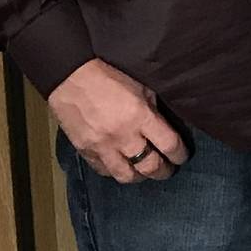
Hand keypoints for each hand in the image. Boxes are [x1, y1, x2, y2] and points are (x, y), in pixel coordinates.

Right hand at [49, 59, 188, 183]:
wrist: (69, 75)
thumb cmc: (107, 74)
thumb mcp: (139, 86)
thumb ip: (153, 108)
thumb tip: (164, 125)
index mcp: (140, 116)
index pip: (169, 145)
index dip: (180, 154)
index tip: (182, 156)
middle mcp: (123, 136)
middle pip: (151, 167)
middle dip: (164, 171)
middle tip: (167, 169)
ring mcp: (103, 147)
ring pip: (127, 176)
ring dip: (140, 176)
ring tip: (144, 172)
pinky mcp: (85, 151)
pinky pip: (104, 171)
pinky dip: (115, 171)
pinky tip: (120, 166)